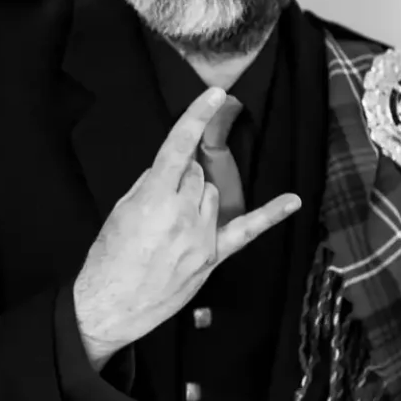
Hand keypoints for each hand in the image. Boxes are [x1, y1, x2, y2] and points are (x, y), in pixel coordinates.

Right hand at [73, 87, 301, 362]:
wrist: (110, 306)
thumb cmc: (108, 260)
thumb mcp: (118, 214)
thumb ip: (147, 186)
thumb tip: (169, 170)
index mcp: (153, 200)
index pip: (179, 149)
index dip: (196, 117)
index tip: (215, 94)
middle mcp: (182, 216)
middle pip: (196, 173)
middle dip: (181, 176)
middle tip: (159, 199)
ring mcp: (201, 238)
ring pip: (213, 194)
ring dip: (197, 195)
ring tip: (172, 220)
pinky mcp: (212, 258)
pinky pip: (246, 231)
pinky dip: (270, 214)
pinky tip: (292, 201)